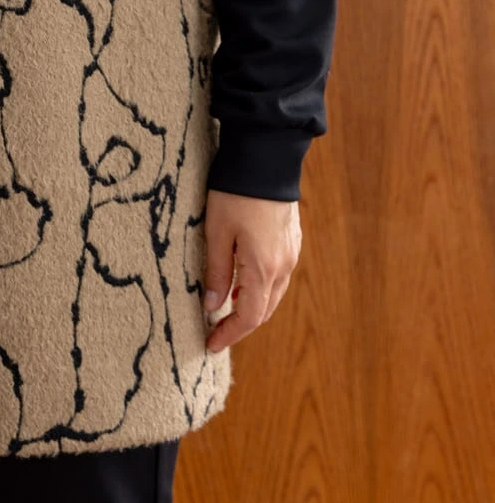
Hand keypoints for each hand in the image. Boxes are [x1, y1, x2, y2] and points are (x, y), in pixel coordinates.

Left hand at [202, 187, 301, 351]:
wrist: (267, 157)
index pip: (249, 317)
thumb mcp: (217, 232)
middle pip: (264, 310)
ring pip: (273, 294)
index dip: (230, 334)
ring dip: (252, 306)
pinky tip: (244, 282)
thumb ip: (216, 271)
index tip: (211, 344)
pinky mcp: (291, 240)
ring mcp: (291, 253)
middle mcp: (283, 266)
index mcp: (264, 269)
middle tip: (217, 332)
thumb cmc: (236, 193)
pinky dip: (261, 288)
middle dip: (241, 324)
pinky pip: (278, 276)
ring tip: (226, 309)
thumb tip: (212, 305)